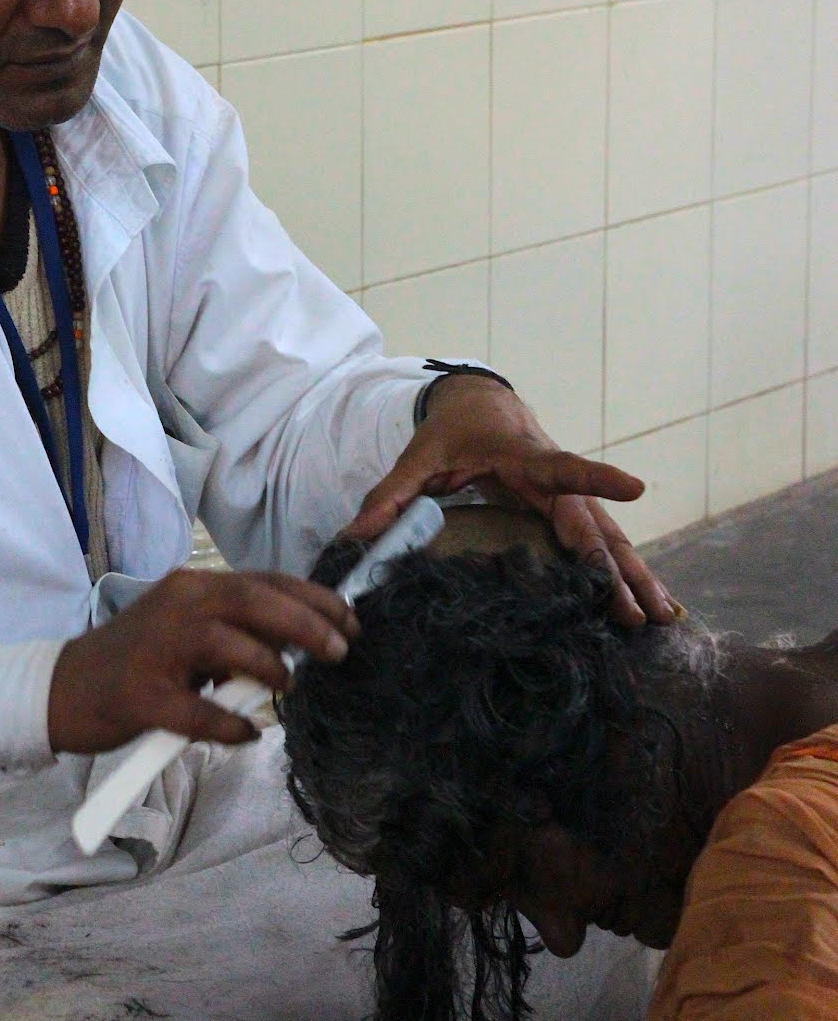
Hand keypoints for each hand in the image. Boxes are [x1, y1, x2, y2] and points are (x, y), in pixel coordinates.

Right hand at [47, 568, 359, 754]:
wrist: (64, 689)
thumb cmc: (136, 659)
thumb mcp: (187, 629)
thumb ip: (235, 628)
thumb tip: (300, 640)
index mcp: (192, 585)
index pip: (265, 580)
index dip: (313, 599)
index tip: (349, 620)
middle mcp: (177, 604)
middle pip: (255, 601)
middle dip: (307, 625)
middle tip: (340, 651)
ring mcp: (158, 648)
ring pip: (230, 646)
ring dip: (270, 668)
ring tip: (288, 687)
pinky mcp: (143, 696)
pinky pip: (200, 712)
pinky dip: (231, 725)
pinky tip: (247, 732)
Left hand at [346, 375, 676, 627]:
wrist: (479, 403)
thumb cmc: (451, 430)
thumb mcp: (417, 457)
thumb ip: (389, 496)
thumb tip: (354, 536)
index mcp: (523, 455)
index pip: (563, 466)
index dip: (596, 478)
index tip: (635, 487)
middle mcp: (554, 478)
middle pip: (593, 523)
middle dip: (616, 568)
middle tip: (639, 613)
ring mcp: (567, 496)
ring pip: (608, 538)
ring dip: (636, 576)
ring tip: (666, 617)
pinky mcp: (569, 511)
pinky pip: (603, 544)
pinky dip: (627, 573)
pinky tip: (652, 604)